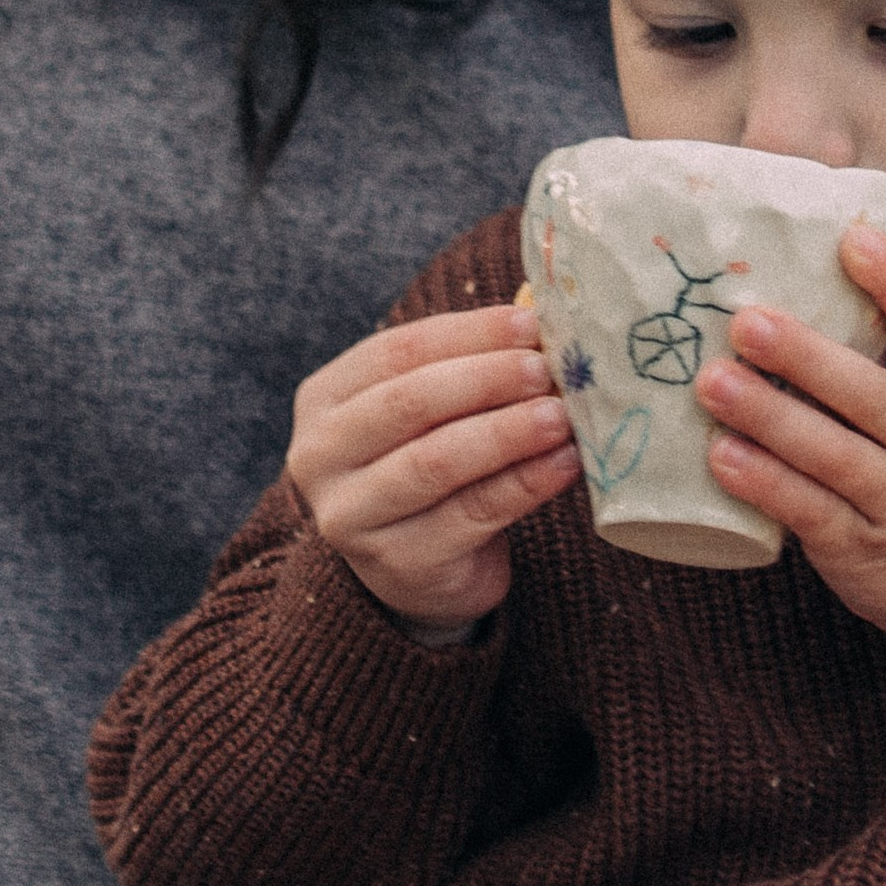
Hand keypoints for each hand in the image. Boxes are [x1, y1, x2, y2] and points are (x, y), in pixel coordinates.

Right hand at [285, 304, 579, 629]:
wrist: (422, 572)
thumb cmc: (432, 468)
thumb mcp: (434, 412)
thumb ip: (469, 366)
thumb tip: (540, 313)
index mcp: (326, 399)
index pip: (397, 351)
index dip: (469, 333)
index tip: (531, 324)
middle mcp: (320, 456)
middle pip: (410, 402)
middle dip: (487, 379)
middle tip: (546, 370)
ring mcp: (351, 515)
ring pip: (436, 461)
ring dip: (508, 433)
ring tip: (562, 417)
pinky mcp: (398, 563)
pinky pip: (471, 514)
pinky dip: (525, 484)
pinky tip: (564, 464)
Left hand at [694, 224, 885, 715]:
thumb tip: (807, 273)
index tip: (854, 237)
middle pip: (869, 392)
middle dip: (805, 355)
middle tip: (745, 319)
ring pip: (831, 454)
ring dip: (768, 417)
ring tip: (711, 382)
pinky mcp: (865, 549)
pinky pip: (810, 513)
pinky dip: (765, 485)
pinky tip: (722, 458)